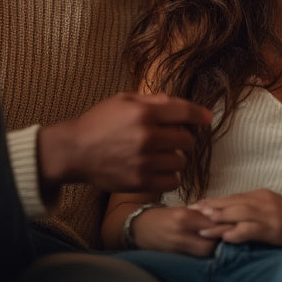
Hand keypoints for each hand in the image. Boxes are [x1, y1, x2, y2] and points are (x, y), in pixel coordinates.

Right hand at [39, 93, 211, 192]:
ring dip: (176, 157)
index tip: (207, 118)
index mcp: (144, 112)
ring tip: (163, 155)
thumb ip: (152, 100)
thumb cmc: (99, 122)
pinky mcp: (140, 181)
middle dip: (184, 137)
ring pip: (181, 161)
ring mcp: (144, 161)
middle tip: (173, 138)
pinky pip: (172, 181)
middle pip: (187, 139)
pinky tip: (160, 170)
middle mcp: (147, 136)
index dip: (199, 114)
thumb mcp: (123, 100)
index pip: (184, 111)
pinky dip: (170, 176)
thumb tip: (177, 103)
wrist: (74, 151)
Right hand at [132, 205, 224, 256]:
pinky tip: (208, 252)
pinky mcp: (174, 257)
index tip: (234, 226)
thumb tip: (222, 216)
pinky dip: (203, 255)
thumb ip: (200, 214)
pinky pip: (194, 258)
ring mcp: (177, 247)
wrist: (139, 228)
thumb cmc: (162, 216)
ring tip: (219, 245)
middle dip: (221, 242)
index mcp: (184, 216)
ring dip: (213, 250)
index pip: (212, 224)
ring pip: (203, 254)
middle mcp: (181, 233)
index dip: (225, 226)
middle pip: (210, 245)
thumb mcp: (181, 210)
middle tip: (229, 238)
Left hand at [190, 189, 281, 246]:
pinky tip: (226, 237)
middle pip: (231, 203)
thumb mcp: (272, 208)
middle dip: (209, 207)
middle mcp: (261, 201)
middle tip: (190, 211)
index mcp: (259, 195)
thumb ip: (254, 208)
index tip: (195, 204)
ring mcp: (267, 214)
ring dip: (218, 219)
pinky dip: (238, 232)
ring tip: (201, 224)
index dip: (212, 201)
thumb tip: (234, 213)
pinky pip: (252, 229)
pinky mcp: (274, 228)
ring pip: (238, 214)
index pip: (231, 197)